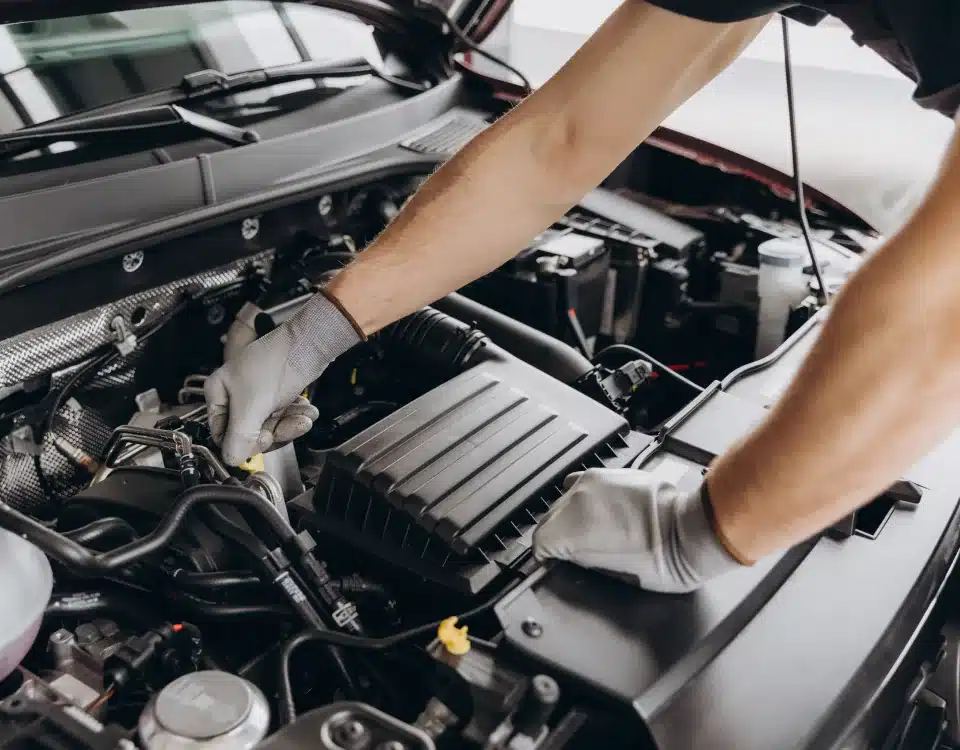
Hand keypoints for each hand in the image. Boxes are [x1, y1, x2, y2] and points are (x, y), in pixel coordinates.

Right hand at [205, 292, 360, 464]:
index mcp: (218, 394)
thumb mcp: (251, 406)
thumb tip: (232, 460)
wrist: (308, 344)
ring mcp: (257, 396)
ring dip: (290, 425)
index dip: (244, 442)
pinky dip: (296, 416)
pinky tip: (306, 410)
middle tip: (289, 426)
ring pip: (270, 426)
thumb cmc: (275, 363)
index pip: (222, 434)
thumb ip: (239, 437)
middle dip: (275, 432)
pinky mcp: (276, 396)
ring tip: (303, 416)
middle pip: (250, 433)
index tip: (263, 439)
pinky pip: (283, 417)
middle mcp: (235, 396)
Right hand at [532, 469, 744, 592]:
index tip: (554, 563)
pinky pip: (585, 486)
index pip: (540, 540)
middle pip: (548, 517)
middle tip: (572, 553)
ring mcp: (596, 480)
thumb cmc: (664, 559)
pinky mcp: (612, 473)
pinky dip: (586, 500)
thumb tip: (568, 555)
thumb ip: (580, 559)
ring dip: (569, 515)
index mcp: (575, 524)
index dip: (546, 556)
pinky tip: (602, 514)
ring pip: (564, 499)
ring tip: (588, 532)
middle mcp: (580, 496)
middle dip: (557, 536)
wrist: (693, 531)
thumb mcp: (613, 573)